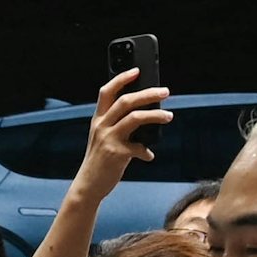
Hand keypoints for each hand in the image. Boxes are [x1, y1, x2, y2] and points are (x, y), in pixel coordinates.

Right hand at [76, 67, 174, 196]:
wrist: (88, 185)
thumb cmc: (99, 161)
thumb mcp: (103, 139)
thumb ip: (118, 126)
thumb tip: (145, 116)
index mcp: (98, 120)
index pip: (107, 92)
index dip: (121, 79)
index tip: (137, 71)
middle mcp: (102, 126)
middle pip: (126, 101)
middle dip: (148, 94)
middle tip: (164, 92)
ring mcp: (108, 139)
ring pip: (135, 117)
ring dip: (155, 115)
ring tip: (168, 116)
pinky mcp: (117, 153)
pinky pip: (139, 147)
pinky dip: (147, 151)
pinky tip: (149, 155)